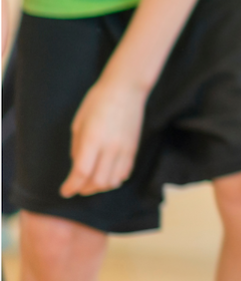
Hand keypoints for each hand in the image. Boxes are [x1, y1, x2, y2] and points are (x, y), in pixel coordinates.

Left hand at [62, 77, 146, 196]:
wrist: (126, 89)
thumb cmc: (98, 101)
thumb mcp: (78, 123)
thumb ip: (77, 147)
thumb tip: (77, 166)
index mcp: (93, 139)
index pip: (82, 172)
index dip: (72, 186)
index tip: (65, 191)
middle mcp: (111, 147)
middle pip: (99, 181)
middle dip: (85, 189)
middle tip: (76, 187)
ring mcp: (125, 149)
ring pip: (114, 180)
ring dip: (100, 186)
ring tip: (91, 182)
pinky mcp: (134, 148)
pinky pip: (125, 172)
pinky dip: (115, 179)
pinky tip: (106, 174)